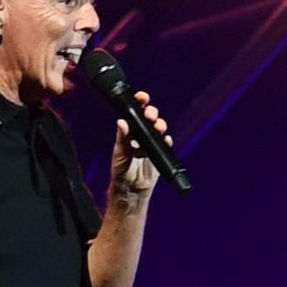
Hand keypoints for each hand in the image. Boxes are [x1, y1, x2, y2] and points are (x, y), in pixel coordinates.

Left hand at [111, 91, 169, 212]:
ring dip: (159, 124)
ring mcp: (151, 142)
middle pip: (149, 117)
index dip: (140, 102)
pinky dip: (166, 139)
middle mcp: (140, 135)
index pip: (134, 113)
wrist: (131, 189)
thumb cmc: (121, 171)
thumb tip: (121, 122)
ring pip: (158, 127)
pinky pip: (165, 142)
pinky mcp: (160, 152)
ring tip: (157, 126)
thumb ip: (122, 138)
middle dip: (151, 112)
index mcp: (128, 132)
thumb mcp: (120, 153)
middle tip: (150, 114)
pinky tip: (164, 139)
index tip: (142, 96)